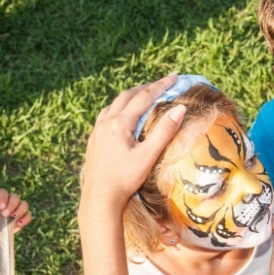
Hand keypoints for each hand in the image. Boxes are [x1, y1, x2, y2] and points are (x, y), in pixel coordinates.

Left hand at [0, 188, 31, 243]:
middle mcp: (8, 201)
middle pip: (15, 197)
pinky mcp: (21, 218)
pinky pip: (28, 216)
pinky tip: (18, 224)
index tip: (1, 206)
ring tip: (13, 218)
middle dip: (12, 205)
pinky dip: (25, 219)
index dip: (4, 198)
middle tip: (5, 214)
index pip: (3, 192)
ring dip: (20, 211)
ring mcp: (16, 210)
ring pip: (24, 205)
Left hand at [80, 72, 185, 208]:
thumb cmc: (125, 179)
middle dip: (146, 87)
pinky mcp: (93, 141)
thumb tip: (180, 109)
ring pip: (115, 104)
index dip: (161, 85)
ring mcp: (97, 131)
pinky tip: (123, 115)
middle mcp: (106, 122)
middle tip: (162, 84)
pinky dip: (120, 108)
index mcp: (120, 123)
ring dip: (131, 96)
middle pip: (128, 95)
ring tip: (144, 95)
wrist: (99, 198)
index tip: (175, 76)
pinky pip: (107, 115)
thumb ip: (164, 131)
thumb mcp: (148, 155)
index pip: (144, 97)